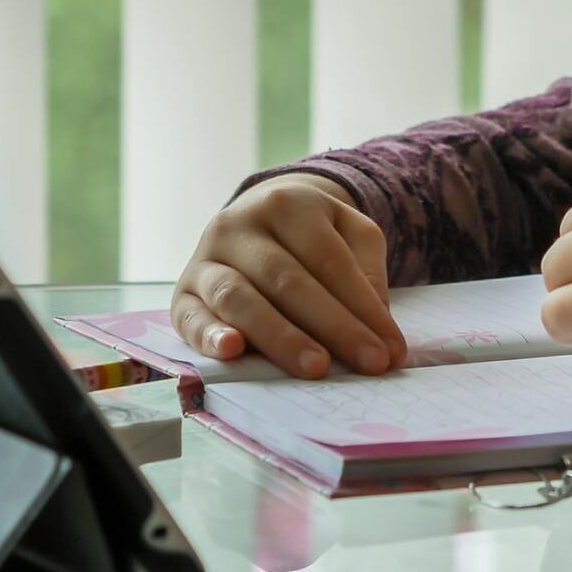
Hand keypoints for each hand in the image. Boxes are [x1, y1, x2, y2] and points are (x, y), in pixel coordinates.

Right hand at [170, 174, 406, 378]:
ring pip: (239, 297)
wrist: (257, 215)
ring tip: (317, 367)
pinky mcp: (181, 292)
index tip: (390, 350)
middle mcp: (239, 225)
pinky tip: (234, 352)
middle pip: (288, 280)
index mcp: (288, 204)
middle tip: (367, 363)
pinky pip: (190, 316)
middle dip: (332, 326)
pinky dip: (209, 335)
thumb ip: (367, 269)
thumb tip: (376, 323)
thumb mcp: (350, 232)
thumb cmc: (314, 234)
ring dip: (279, 337)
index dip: (362, 307)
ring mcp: (205, 257)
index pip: (329, 260)